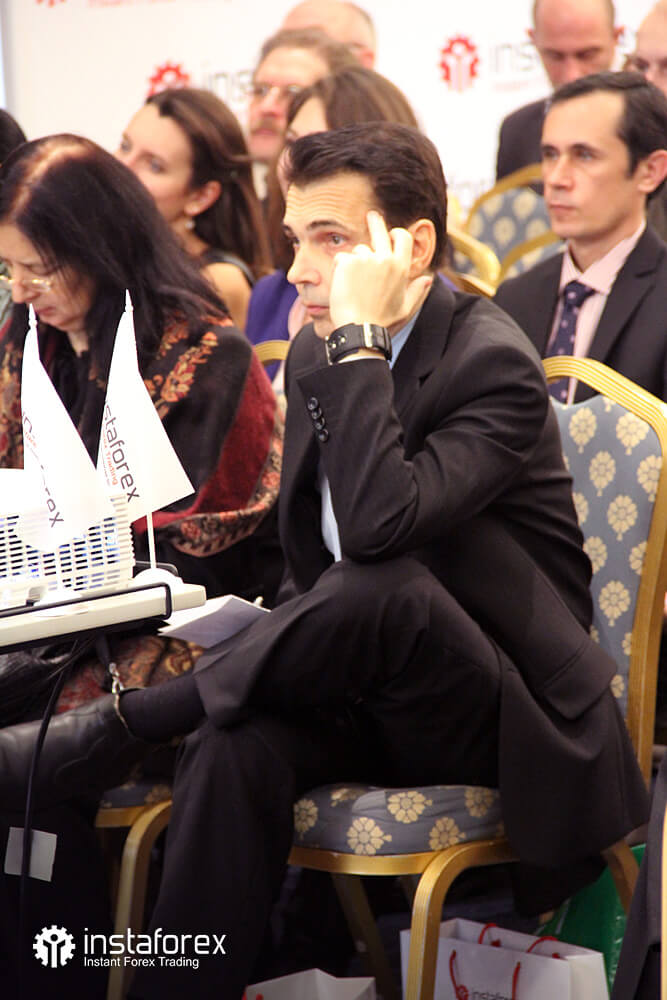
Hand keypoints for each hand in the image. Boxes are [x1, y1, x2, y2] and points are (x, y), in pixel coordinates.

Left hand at [328, 211, 432, 333]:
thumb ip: (417, 291)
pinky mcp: (348, 262)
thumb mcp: (405, 308)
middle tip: (371, 215)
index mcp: (401, 267)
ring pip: (358, 250)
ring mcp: (366, 259)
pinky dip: (340, 269)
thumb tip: (428, 279)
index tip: (391, 233)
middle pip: (380, 230)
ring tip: (354, 285)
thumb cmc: (382, 321)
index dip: (397, 233)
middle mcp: (385, 259)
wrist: (361, 328)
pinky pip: (342, 258)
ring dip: (355, 262)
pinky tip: (343, 285)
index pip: (403, 238)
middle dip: (376, 221)